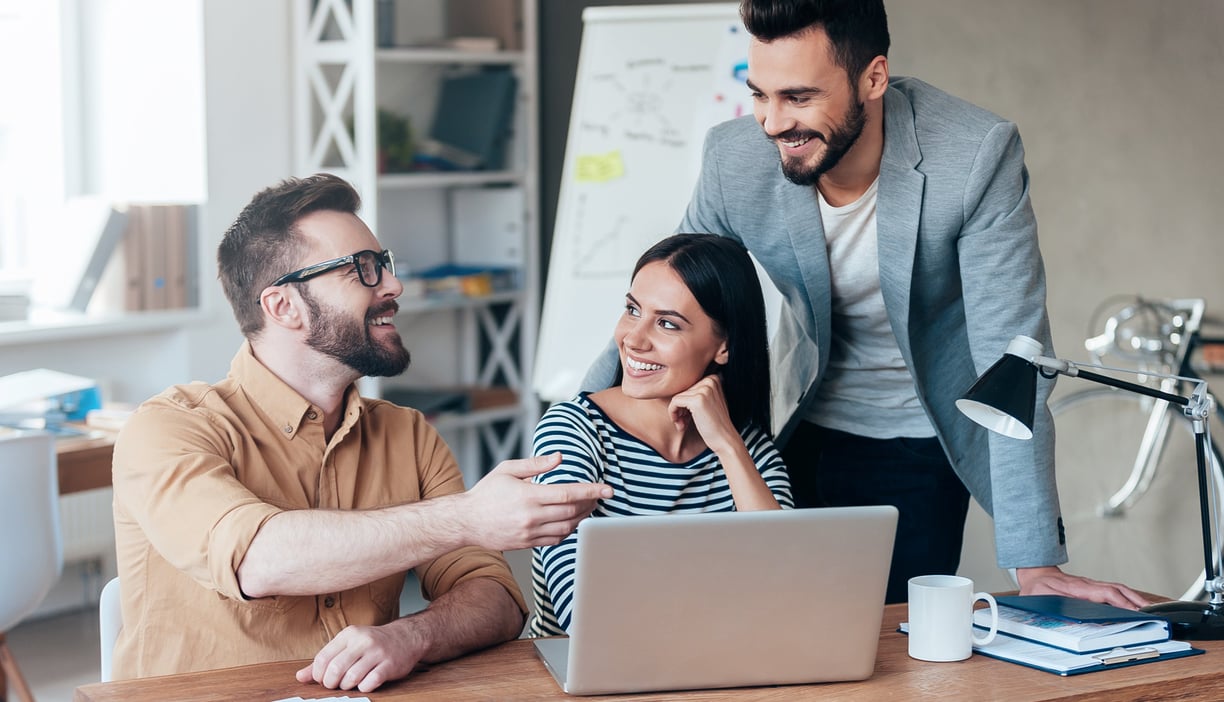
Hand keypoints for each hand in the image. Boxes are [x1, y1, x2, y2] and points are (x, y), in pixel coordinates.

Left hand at [295, 621, 421, 692]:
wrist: (406, 637)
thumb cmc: (373, 644)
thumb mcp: (348, 646)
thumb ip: (325, 660)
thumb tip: (300, 677)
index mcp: (349, 635)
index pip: (322, 658)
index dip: (319, 674)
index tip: (324, 679)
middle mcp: (362, 641)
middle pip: (335, 669)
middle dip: (331, 683)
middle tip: (336, 684)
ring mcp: (377, 652)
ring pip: (351, 678)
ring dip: (347, 686)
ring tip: (351, 683)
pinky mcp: (389, 664)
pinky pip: (370, 682)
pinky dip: (364, 687)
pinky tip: (366, 683)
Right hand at [462, 453, 611, 549]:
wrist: (466, 522)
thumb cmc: (486, 493)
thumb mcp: (507, 470)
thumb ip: (535, 464)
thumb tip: (560, 457)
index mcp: (528, 495)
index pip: (568, 493)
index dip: (591, 491)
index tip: (607, 489)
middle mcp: (531, 516)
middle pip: (572, 511)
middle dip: (590, 503)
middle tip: (598, 495)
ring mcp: (530, 532)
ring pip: (568, 527)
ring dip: (582, 517)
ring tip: (588, 507)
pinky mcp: (528, 543)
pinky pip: (556, 539)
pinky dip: (569, 530)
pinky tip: (572, 520)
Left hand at [668, 375, 737, 453]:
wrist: (725, 439)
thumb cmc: (716, 424)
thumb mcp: (710, 402)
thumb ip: (698, 392)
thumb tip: (676, 389)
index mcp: (713, 379)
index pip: (688, 387)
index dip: (685, 403)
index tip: (688, 416)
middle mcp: (709, 381)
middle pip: (682, 392)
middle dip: (680, 409)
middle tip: (685, 422)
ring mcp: (704, 390)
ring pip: (677, 397)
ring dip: (676, 413)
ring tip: (683, 424)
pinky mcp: (697, 400)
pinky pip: (674, 402)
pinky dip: (673, 414)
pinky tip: (682, 425)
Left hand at [1015, 566, 1151, 608]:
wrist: (1036, 575)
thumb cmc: (1037, 588)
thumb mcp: (1037, 598)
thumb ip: (1047, 607)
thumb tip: (1060, 619)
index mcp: (1078, 588)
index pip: (1105, 593)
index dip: (1121, 601)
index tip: (1133, 610)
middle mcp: (1088, 585)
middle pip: (1117, 590)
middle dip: (1135, 601)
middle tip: (1152, 612)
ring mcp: (1092, 586)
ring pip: (1118, 589)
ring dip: (1135, 598)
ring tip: (1151, 609)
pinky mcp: (1093, 588)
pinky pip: (1114, 591)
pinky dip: (1128, 597)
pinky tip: (1136, 604)